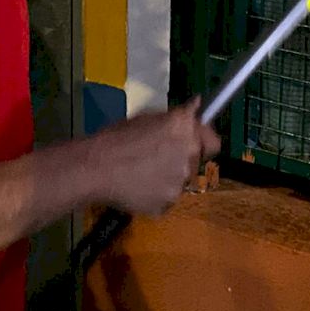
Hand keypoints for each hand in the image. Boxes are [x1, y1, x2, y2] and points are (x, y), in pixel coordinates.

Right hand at [94, 99, 220, 217]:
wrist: (96, 167)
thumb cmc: (117, 136)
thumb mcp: (148, 117)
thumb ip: (177, 116)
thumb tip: (197, 105)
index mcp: (185, 130)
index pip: (214, 142)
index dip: (203, 141)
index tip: (192, 141)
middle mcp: (189, 156)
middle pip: (195, 162)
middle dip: (181, 159)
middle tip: (156, 157)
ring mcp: (180, 184)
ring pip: (179, 181)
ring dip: (168, 177)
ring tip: (141, 173)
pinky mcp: (167, 205)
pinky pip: (165, 198)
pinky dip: (155, 194)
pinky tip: (136, 187)